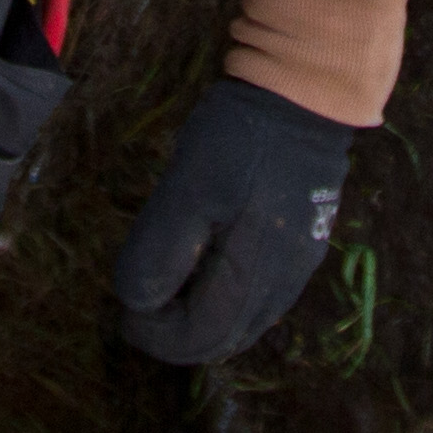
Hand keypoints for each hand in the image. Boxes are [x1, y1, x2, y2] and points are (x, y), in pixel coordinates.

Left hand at [110, 75, 353, 363]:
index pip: (199, 338)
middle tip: (140, 304)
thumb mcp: (189, 186)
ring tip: (169, 287)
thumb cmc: (242, 138)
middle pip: (225, 339)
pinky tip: (207, 268)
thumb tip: (137, 301)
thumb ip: (162, 248)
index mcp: (254, 275)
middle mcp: (283, 283)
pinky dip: (227, 299)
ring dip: (202, 318)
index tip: (126, 310)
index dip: (156, 335)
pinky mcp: (306, 242)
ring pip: (246, 323)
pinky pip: (262, 296)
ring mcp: (300, 264)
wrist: (306, 92)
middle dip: (176, 333)